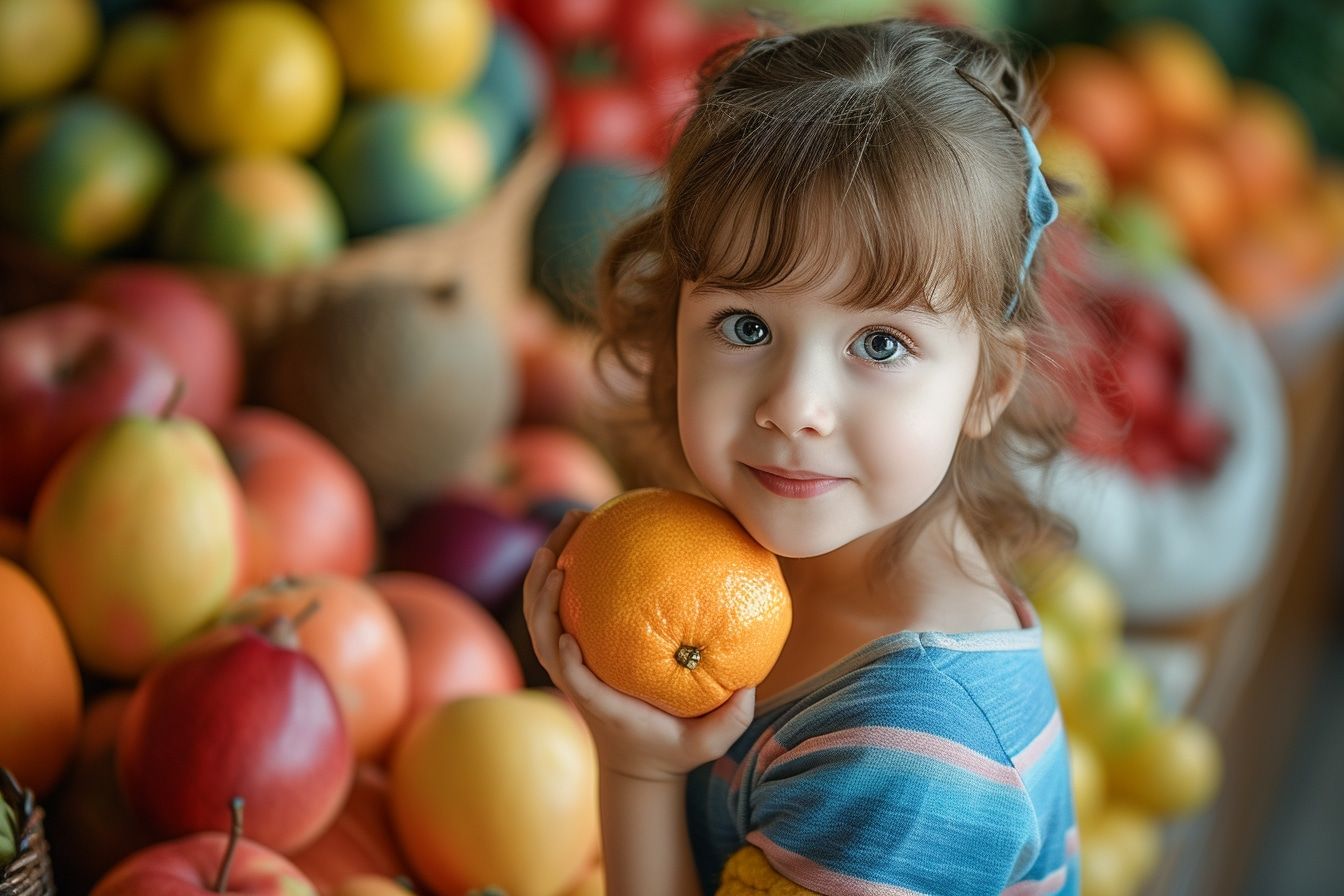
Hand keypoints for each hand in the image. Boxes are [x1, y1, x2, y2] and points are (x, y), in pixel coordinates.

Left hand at [523, 510, 755, 782]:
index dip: (564, 659)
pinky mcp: (573, 651)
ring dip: (545, 569)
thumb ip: (728, 722)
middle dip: (542, 592)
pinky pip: (559, 606)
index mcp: (599, 702)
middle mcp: (576, 680)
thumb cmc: (672, 749)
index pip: (571, 679)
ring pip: (542, 614)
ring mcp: (569, 664)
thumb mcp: (705, 744)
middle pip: (543, 633)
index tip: (569, 635)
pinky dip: (563, 571)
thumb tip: (748, 688)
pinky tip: (589, 535)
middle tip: (558, 550)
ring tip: (569, 521)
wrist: (635, 761)